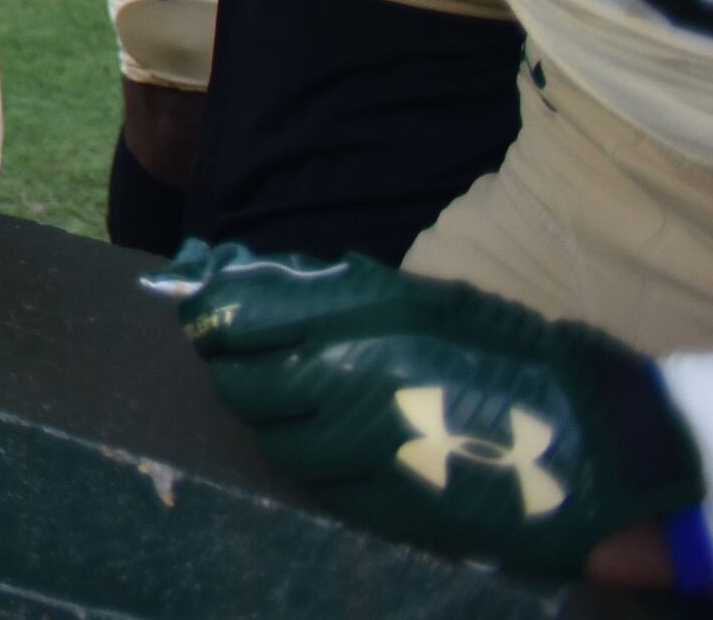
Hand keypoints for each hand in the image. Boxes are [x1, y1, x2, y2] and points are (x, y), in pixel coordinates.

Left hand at [149, 240, 702, 577]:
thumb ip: (336, 292)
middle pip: (243, 380)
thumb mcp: (422, 299)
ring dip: (262, 416)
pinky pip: (312, 480)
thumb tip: (251, 280)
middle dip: (227, 366)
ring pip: (270, 436)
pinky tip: (318, 441)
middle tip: (228, 356)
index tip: (196, 308)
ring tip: (274, 399)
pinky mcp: (378, 501)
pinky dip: (303, 457)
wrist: (585, 440)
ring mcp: (361, 447)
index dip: (209, 313)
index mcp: (361, 318)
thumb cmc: (508, 354)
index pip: (244, 316)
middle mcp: (348, 380)